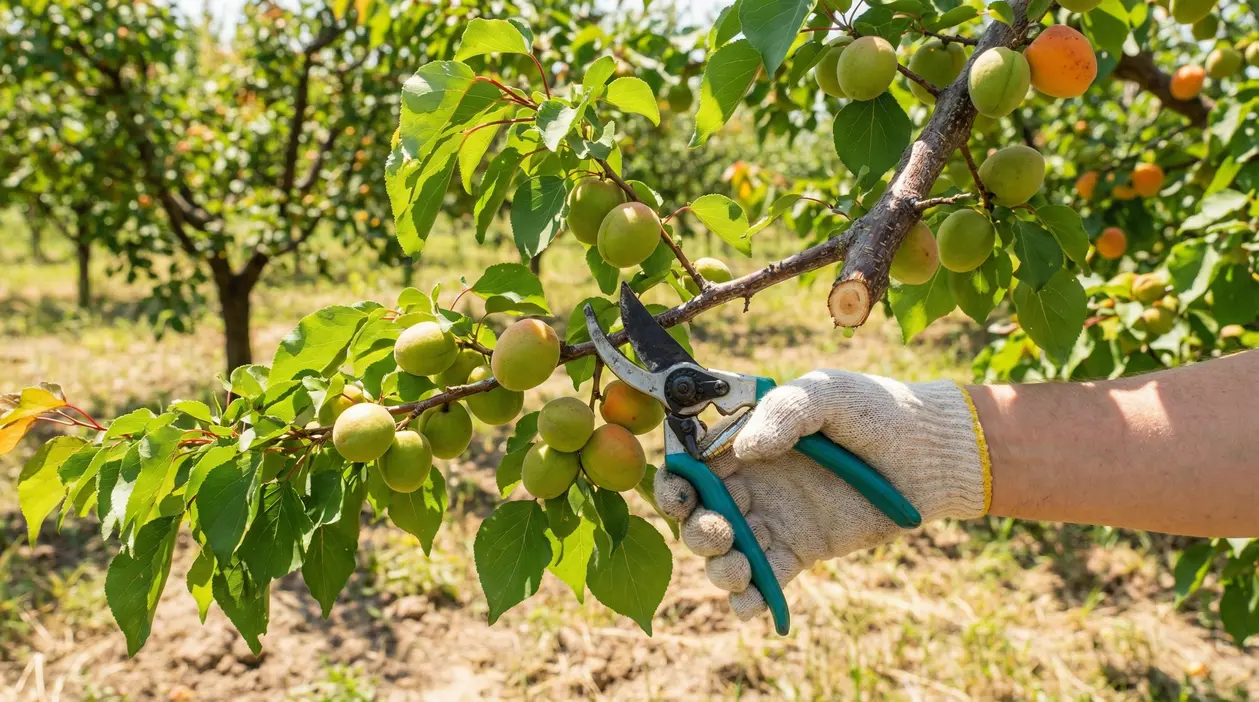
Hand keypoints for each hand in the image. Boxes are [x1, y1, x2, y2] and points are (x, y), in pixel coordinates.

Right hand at [654, 370, 989, 619]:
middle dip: (694, 528)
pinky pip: (763, 582)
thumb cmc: (872, 409)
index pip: (689, 465)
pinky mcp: (798, 553)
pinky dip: (749, 599)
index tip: (680, 494)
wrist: (926, 453)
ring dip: (718, 567)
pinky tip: (751, 601)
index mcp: (741, 443)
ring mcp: (771, 520)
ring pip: (723, 553)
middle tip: (717, 530)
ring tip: (738, 567)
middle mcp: (748, 484)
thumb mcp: (824, 392)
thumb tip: (746, 450)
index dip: (673, 483)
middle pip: (696, 515)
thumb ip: (782, 412)